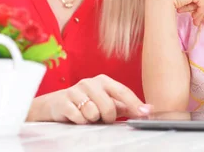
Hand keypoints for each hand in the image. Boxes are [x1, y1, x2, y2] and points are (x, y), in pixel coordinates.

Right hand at [27, 74, 151, 123]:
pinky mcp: (64, 101)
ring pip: (93, 113)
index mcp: (104, 81)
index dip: (135, 104)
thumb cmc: (86, 103)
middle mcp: (90, 82)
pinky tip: (77, 116)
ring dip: (91, 119)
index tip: (145, 114)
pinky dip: (80, 121)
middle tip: (101, 118)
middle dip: (107, 117)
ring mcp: (76, 90)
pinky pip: (78, 117)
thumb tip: (147, 109)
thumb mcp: (106, 102)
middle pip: (108, 106)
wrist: (56, 104)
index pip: (123, 91)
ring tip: (87, 115)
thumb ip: (125, 106)